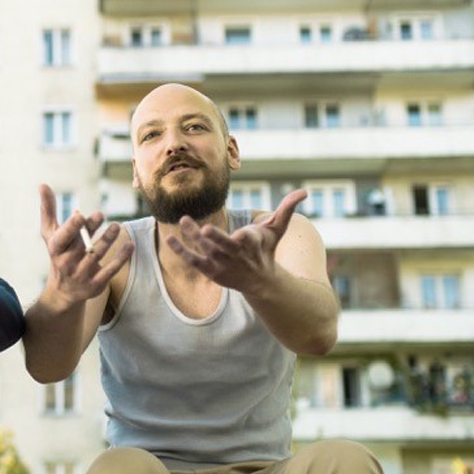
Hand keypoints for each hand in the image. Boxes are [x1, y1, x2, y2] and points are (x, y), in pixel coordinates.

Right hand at [39, 184, 132, 305]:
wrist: (64, 291)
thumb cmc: (58, 253)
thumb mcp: (50, 234)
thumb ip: (48, 210)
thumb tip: (42, 184)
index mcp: (56, 248)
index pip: (63, 237)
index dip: (72, 227)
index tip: (80, 215)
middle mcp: (67, 262)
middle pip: (81, 243)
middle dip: (90, 229)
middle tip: (100, 214)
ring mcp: (82, 274)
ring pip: (97, 254)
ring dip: (108, 239)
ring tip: (116, 226)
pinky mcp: (96, 284)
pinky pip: (111, 270)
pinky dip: (121, 257)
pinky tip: (130, 244)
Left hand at [165, 189, 306, 293]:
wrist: (260, 281)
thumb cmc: (266, 250)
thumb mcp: (277, 229)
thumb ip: (287, 209)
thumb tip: (304, 191)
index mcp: (251, 244)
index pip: (247, 240)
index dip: (244, 238)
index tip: (242, 235)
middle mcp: (235, 256)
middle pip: (223, 247)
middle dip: (215, 239)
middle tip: (204, 228)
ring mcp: (221, 264)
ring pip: (205, 251)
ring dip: (192, 237)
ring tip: (183, 219)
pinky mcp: (210, 271)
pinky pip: (192, 260)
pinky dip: (181, 250)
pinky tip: (169, 238)